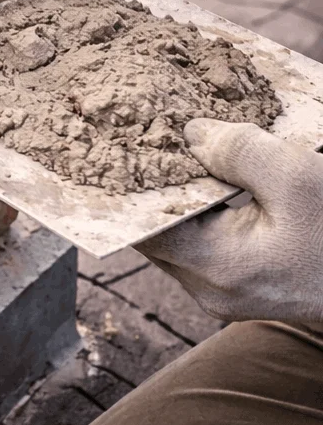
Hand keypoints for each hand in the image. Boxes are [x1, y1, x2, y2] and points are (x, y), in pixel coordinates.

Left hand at [140, 120, 322, 330]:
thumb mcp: (298, 178)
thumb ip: (238, 150)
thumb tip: (191, 133)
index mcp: (217, 269)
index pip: (143, 226)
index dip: (131, 181)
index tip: (126, 140)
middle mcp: (211, 290)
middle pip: (159, 228)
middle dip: (158, 180)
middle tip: (152, 133)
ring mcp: (226, 292)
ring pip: (182, 233)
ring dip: (185, 191)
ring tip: (184, 147)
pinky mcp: (243, 282)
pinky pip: (207, 240)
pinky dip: (206, 206)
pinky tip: (215, 172)